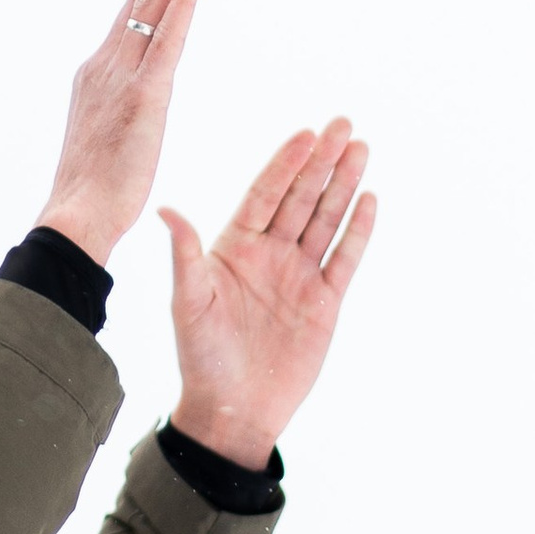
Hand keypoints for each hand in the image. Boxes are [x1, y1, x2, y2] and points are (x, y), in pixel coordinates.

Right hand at [35, 0, 201, 268]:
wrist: (76, 216)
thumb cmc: (93, 192)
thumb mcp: (107, 135)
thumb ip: (122, 107)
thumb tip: (136, 100)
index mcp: (97, 74)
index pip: (131, 15)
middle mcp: (104, 64)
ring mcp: (121, 76)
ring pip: (151, 5)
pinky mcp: (143, 94)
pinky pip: (167, 37)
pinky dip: (180, 0)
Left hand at [162, 121, 375, 470]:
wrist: (233, 409)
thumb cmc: (201, 357)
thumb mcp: (189, 303)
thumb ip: (185, 255)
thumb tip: (165, 208)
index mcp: (234, 247)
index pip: (264, 194)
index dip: (284, 164)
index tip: (305, 133)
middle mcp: (269, 254)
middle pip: (300, 198)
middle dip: (321, 161)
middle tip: (343, 124)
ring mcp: (299, 275)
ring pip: (325, 220)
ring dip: (343, 185)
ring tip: (361, 148)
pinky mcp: (325, 301)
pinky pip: (345, 258)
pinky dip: (357, 231)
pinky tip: (369, 199)